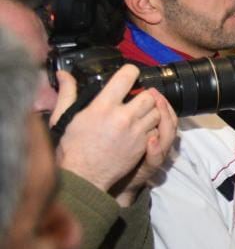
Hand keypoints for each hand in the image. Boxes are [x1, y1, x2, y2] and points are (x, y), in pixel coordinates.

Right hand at [53, 67, 172, 203]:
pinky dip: (152, 127)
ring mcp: (136, 131)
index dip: (130, 72)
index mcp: (103, 106)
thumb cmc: (72, 146)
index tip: (130, 74)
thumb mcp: (63, 117)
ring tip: (140, 114)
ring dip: (151, 111)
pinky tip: (141, 128)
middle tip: (136, 99)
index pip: (126, 78)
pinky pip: (157, 129)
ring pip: (156, 112)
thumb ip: (67, 93)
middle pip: (148, 96)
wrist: (84, 175)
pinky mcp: (142, 144)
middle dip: (144, 95)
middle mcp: (123, 117)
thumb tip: (64, 74)